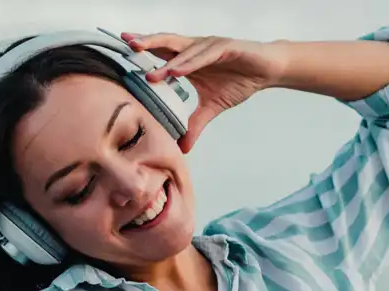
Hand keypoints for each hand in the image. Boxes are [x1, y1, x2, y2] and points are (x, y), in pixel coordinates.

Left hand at [120, 32, 288, 152]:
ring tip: (150, 73)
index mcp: (188, 59)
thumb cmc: (240, 80)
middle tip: (126, 46)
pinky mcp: (226, 48)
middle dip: (146, 44)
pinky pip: (205, 55)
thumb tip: (183, 148)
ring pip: (183, 50)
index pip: (160, 52)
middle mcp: (195, 48)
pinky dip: (191, 63)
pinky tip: (177, 71)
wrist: (267, 70)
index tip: (122, 52)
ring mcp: (210, 46)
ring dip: (167, 62)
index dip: (142, 51)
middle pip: (166, 43)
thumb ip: (195, 125)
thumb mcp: (212, 107)